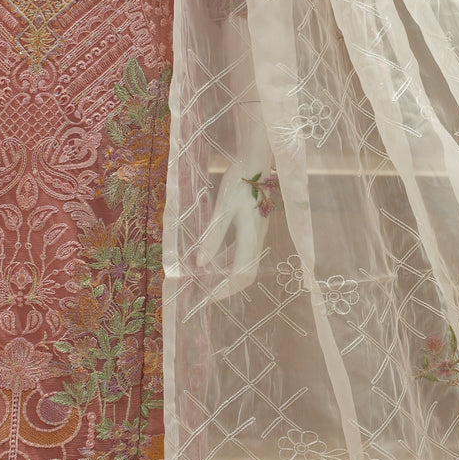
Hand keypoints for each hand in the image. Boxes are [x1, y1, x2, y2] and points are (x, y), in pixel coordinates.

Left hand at [195, 156, 272, 300]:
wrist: (257, 162)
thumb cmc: (239, 182)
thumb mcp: (222, 210)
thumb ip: (213, 238)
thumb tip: (200, 265)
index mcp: (250, 238)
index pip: (239, 275)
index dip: (223, 289)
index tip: (206, 297)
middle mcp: (257, 240)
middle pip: (246, 275)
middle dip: (227, 289)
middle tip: (206, 295)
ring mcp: (257, 235)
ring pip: (246, 266)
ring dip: (228, 277)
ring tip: (209, 282)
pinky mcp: (254, 228)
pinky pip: (244, 254)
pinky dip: (230, 264)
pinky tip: (216, 262)